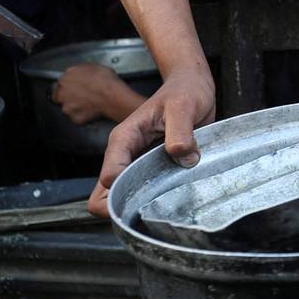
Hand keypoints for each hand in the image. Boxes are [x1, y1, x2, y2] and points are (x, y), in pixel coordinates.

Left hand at [52, 62, 138, 124]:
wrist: (113, 96)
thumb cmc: (105, 81)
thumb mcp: (92, 67)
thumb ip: (79, 72)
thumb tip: (80, 74)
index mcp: (65, 78)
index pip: (60, 83)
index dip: (69, 86)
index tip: (75, 88)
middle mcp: (62, 93)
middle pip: (60, 97)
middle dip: (69, 97)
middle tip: (82, 96)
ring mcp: (68, 107)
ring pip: (68, 109)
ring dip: (76, 107)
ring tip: (89, 104)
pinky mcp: (75, 118)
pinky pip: (78, 118)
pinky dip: (84, 116)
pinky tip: (92, 111)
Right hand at [87, 68, 215, 216]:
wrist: (192, 85)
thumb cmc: (184, 91)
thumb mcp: (183, 106)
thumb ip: (180, 130)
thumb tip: (180, 154)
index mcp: (125, 138)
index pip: (108, 177)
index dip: (120, 196)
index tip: (143, 203)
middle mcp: (127, 153)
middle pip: (106, 194)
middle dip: (124, 208)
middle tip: (151, 213)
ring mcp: (139, 162)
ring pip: (125, 195)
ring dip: (141, 205)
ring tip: (165, 206)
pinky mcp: (154, 167)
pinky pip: (147, 190)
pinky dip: (157, 197)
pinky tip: (175, 197)